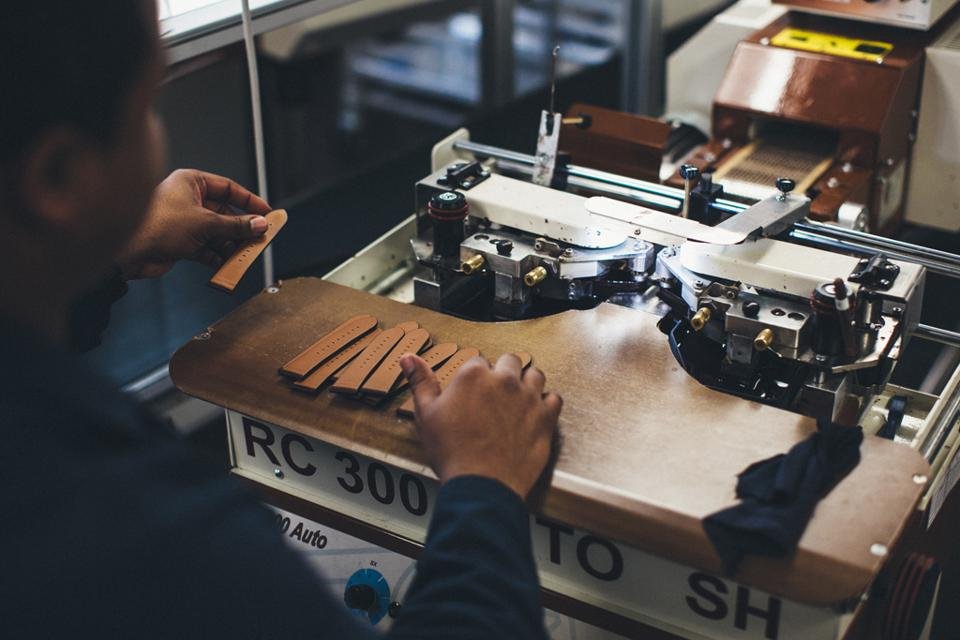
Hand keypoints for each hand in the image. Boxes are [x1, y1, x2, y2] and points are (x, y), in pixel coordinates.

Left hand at [117, 169, 271, 278]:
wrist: (129, 251)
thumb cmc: (158, 225)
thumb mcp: (206, 223)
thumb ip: (236, 225)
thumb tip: (259, 224)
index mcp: (191, 183)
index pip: (228, 188)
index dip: (250, 201)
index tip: (266, 212)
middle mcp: (188, 199)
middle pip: (225, 213)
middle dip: (241, 229)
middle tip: (258, 238)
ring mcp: (185, 221)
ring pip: (217, 232)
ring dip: (230, 245)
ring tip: (243, 255)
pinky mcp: (181, 241)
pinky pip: (206, 247)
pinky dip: (217, 256)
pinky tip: (226, 263)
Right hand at [400, 353, 561, 498]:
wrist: (482, 485)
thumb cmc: (451, 451)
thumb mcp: (426, 414)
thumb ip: (421, 382)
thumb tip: (407, 357)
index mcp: (474, 374)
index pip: (477, 361)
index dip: (474, 377)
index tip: (472, 393)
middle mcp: (504, 379)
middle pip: (509, 361)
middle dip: (503, 373)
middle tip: (494, 395)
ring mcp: (528, 397)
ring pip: (535, 375)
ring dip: (527, 383)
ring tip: (517, 399)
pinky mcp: (546, 417)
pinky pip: (554, 399)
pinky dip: (547, 404)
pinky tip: (536, 413)